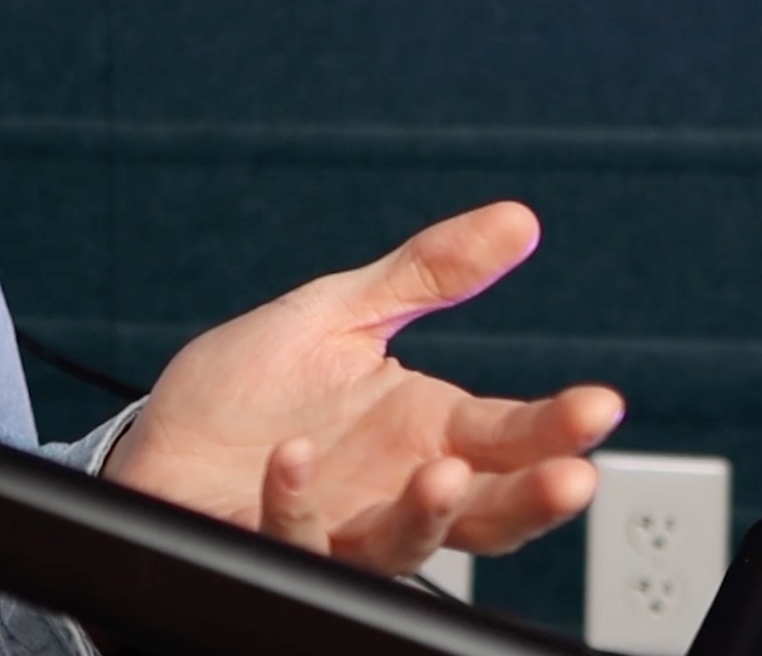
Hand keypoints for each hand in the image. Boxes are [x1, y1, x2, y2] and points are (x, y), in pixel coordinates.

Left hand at [101, 201, 623, 573]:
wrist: (162, 440)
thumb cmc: (253, 387)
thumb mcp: (342, 314)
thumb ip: (429, 273)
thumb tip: (517, 218)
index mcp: (424, 431)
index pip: (510, 437)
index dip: (557, 427)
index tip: (600, 405)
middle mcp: (393, 488)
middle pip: (487, 512)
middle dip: (533, 498)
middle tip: (573, 476)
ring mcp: (339, 523)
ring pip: (405, 543)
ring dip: (428, 514)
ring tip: (444, 477)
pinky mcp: (271, 540)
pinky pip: (295, 533)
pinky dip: (297, 501)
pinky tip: (292, 458)